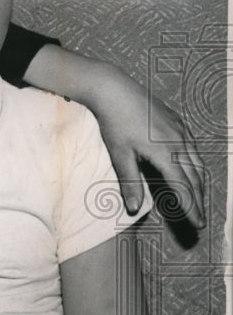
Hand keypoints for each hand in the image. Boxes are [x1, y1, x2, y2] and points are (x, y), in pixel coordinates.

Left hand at [90, 69, 204, 227]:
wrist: (115, 90)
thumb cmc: (114, 123)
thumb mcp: (119, 154)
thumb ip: (129, 182)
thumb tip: (134, 209)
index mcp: (165, 153)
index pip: (183, 187)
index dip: (191, 207)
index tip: (197, 224)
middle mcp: (179, 142)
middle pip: (195, 177)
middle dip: (199, 200)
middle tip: (201, 220)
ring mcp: (181, 131)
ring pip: (198, 162)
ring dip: (200, 183)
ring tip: (199, 200)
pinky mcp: (178, 122)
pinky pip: (193, 148)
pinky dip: (196, 164)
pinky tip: (193, 170)